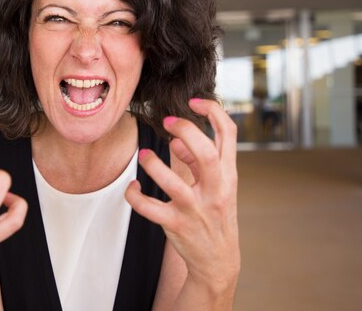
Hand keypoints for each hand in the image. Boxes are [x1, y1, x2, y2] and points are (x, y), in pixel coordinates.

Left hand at [125, 99, 239, 293]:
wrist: (218, 260)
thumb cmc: (214, 214)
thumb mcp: (217, 185)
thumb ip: (198, 160)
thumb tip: (175, 140)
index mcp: (228, 174)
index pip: (228, 134)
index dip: (213, 111)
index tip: (194, 102)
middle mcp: (215, 189)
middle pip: (205, 153)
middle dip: (184, 130)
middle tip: (166, 121)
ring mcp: (195, 209)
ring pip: (172, 182)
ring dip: (152, 164)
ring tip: (144, 155)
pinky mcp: (176, 224)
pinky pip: (149, 207)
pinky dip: (135, 195)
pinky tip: (133, 188)